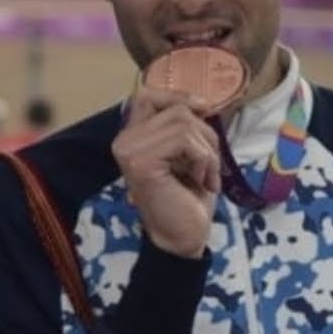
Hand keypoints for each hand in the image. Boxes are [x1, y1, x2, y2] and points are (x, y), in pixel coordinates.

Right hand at [112, 89, 220, 258]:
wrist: (182, 237)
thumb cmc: (187, 198)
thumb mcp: (189, 154)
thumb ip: (185, 127)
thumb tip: (202, 102)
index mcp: (131, 137)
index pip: (148, 96)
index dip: (178, 96)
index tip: (204, 109)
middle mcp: (123, 141)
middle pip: (176, 109)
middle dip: (204, 134)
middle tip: (208, 165)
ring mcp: (129, 151)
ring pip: (184, 122)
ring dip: (207, 150)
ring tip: (206, 176)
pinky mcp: (141, 162)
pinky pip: (185, 140)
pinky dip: (205, 159)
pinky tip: (202, 181)